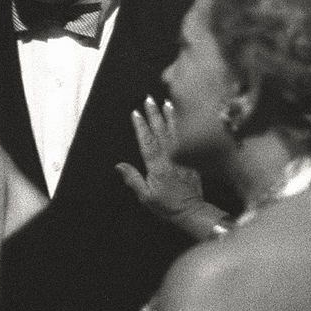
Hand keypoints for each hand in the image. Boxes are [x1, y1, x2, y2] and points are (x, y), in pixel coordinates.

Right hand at [116, 96, 228, 238]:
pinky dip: (183, 126)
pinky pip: (186, 138)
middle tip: (149, 99)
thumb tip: (119, 165)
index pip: (147, 141)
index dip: (141, 126)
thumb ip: (133, 178)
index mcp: (157, 166)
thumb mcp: (145, 196)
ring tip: (166, 101)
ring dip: (170, 115)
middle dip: (154, 114)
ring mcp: (182, 156)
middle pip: (160, 131)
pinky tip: (181, 117)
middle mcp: (170, 157)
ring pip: (175, 132)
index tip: (136, 113)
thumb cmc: (166, 206)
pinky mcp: (191, 158)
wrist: (191, 211)